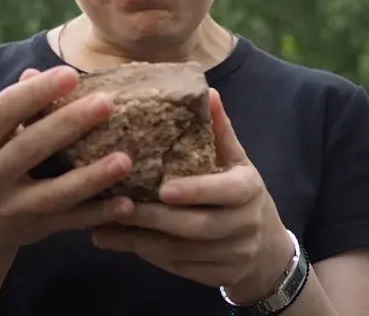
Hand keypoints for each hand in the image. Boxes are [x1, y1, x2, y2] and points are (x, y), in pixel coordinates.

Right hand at [0, 66, 135, 255]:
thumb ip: (14, 108)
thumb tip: (36, 71)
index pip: (4, 111)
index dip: (37, 92)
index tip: (71, 73)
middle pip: (30, 148)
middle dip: (68, 124)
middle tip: (106, 102)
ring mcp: (11, 208)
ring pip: (54, 193)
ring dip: (91, 177)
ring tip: (125, 160)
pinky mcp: (35, 230)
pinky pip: (71, 222)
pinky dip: (100, 214)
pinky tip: (127, 204)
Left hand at [91, 89, 294, 301]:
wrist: (265, 249)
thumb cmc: (241, 193)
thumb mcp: (237, 161)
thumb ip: (220, 132)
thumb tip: (208, 92)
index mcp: (249, 189)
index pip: (226, 192)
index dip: (196, 190)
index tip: (162, 188)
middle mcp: (244, 225)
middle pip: (197, 226)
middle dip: (155, 219)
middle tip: (118, 207)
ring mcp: (231, 255)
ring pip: (181, 252)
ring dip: (140, 241)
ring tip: (103, 227)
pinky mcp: (215, 277)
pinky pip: (177, 268)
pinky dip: (147, 256)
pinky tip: (119, 242)